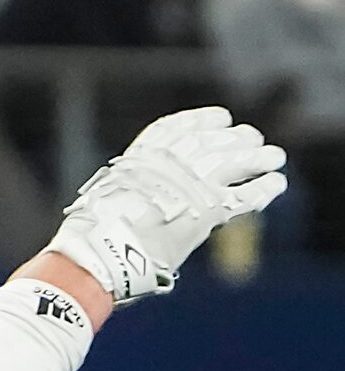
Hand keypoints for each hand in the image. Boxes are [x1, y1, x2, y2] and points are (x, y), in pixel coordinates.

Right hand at [48, 107, 285, 303]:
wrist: (100, 253)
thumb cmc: (94, 234)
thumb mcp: (108, 199)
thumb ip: (131, 191)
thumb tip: (143, 201)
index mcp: (138, 159)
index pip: (173, 129)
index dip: (199, 120)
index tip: (220, 117)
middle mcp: (166, 166)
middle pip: (209, 141)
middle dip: (234, 137)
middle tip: (252, 136)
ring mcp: (189, 186)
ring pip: (233, 161)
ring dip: (257, 157)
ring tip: (274, 156)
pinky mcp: (208, 213)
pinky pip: (246, 196)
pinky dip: (263, 189)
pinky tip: (276, 184)